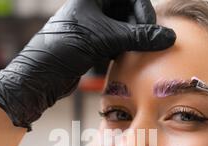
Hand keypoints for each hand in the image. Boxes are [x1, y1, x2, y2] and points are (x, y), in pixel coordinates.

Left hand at [0, 0, 175, 129]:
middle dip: (139, 27)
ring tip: (138, 53)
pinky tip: (126, 59)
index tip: (152, 32)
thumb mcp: (104, 39)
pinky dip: (123, 49)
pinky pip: (115, 41)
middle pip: (128, 11)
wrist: (39, 76)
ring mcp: (92, 26)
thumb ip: (138, 37)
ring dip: (132, 40)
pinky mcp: (91, 43)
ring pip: (123, 28)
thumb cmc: (64, 48)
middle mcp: (93, 7)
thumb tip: (169, 37)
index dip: (143, 11)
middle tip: (147, 44)